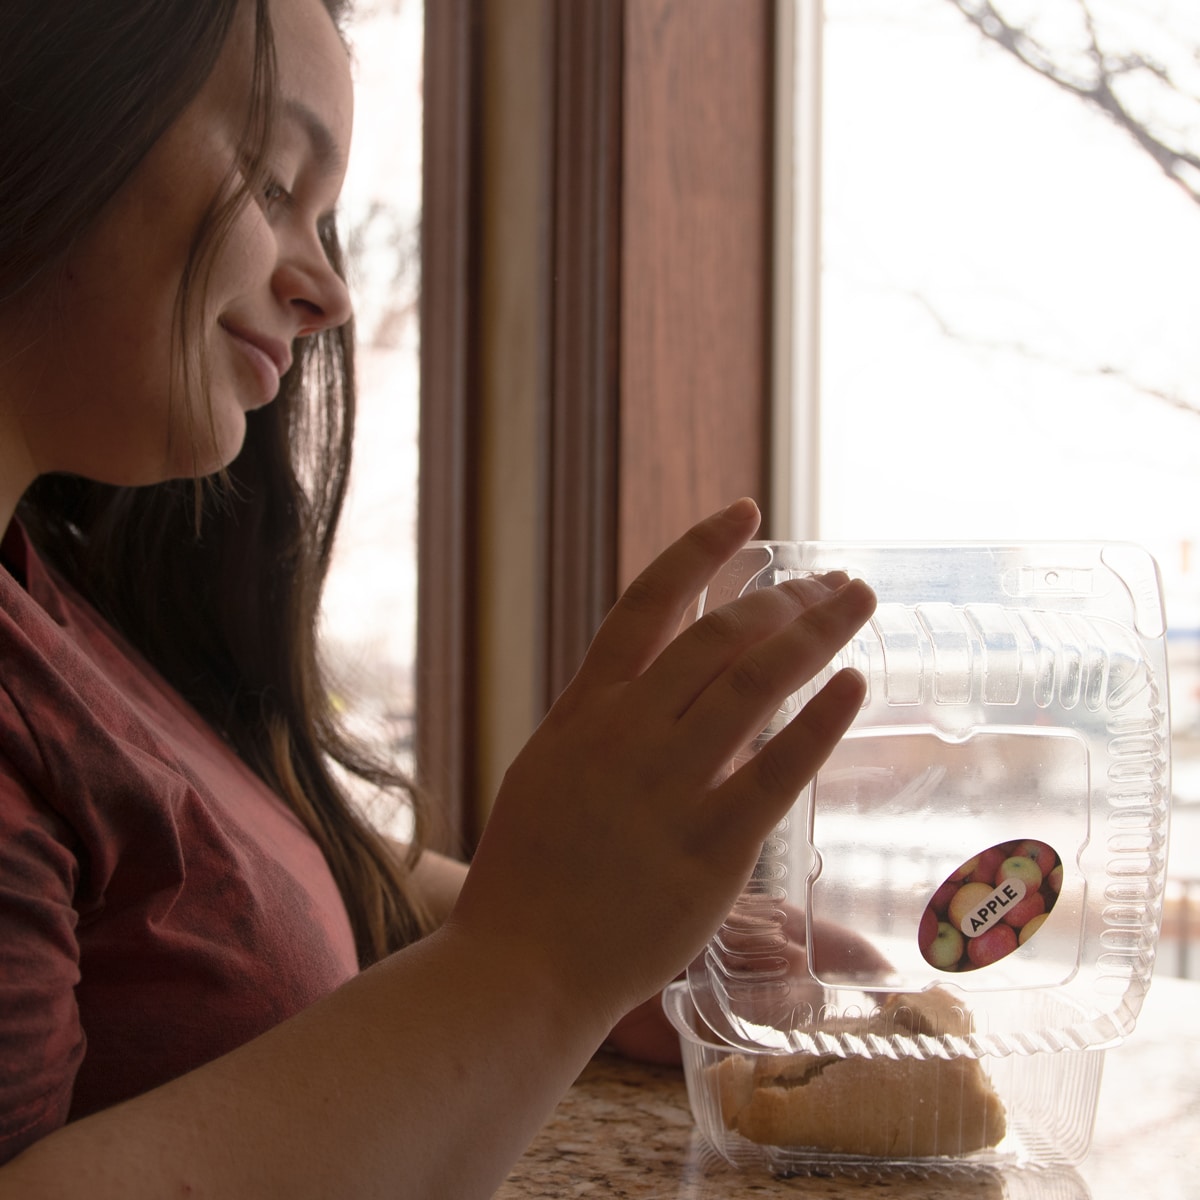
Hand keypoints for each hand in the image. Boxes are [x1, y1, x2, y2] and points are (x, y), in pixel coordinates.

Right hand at [448, 499, 876, 1037]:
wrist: (518, 968)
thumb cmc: (528, 876)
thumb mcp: (548, 771)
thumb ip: (601, 721)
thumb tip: (660, 678)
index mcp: (584, 712)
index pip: (646, 606)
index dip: (698, 551)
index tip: (744, 514)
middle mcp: (626, 736)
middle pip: (719, 636)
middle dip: (784, 597)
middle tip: (834, 581)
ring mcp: (667, 790)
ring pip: (753, 685)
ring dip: (814, 633)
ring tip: (856, 602)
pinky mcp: (710, 851)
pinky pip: (776, 772)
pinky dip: (820, 722)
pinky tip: (854, 684)